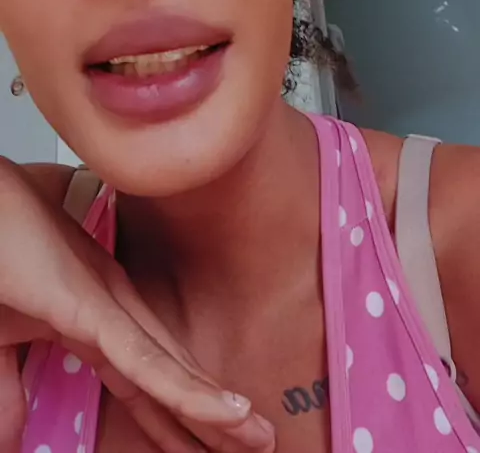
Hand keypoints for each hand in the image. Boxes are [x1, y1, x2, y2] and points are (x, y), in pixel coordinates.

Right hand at [0, 159, 274, 452]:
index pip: (148, 380)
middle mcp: (116, 312)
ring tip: (258, 438)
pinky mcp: (92, 306)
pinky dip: (186, 389)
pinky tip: (224, 411)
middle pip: (171, 378)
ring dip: (218, 410)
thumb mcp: (1, 342)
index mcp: (96, 319)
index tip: (209, 443)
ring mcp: (109, 307)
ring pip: (173, 372)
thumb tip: (13, 441)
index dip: (179, 415)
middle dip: (214, 416)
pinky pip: (144, 360)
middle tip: (259, 443)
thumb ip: (9, 390)